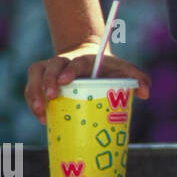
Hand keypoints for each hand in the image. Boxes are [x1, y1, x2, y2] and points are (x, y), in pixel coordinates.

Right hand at [24, 42, 150, 124]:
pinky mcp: (41, 79)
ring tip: (41, 111)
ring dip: (34, 92)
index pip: (75, 61)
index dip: (70, 69)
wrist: (91, 60)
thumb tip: (145, 93)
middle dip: (47, 81)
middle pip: (50, 66)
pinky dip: (32, 100)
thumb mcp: (125, 70)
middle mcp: (64, 61)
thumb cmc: (109, 69)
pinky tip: (41, 117)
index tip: (66, 81)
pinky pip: (31, 87)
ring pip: (35, 75)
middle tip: (51, 98)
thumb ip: (138, 78)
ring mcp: (50, 69)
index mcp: (84, 59)